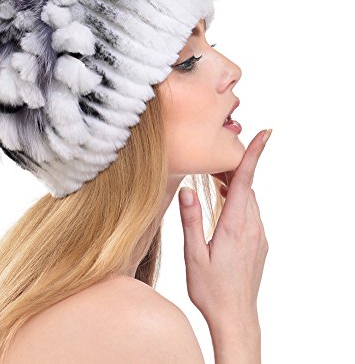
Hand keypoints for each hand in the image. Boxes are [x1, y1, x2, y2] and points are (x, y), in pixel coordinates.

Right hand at [178, 129, 271, 327]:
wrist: (236, 318)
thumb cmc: (211, 289)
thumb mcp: (194, 254)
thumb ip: (191, 219)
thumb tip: (188, 188)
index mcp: (234, 226)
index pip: (245, 181)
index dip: (254, 155)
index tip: (265, 134)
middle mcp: (252, 227)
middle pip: (246, 187)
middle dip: (234, 168)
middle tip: (214, 160)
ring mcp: (258, 236)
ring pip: (249, 200)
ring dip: (235, 186)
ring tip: (215, 181)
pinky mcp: (259, 244)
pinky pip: (251, 213)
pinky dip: (239, 202)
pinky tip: (224, 207)